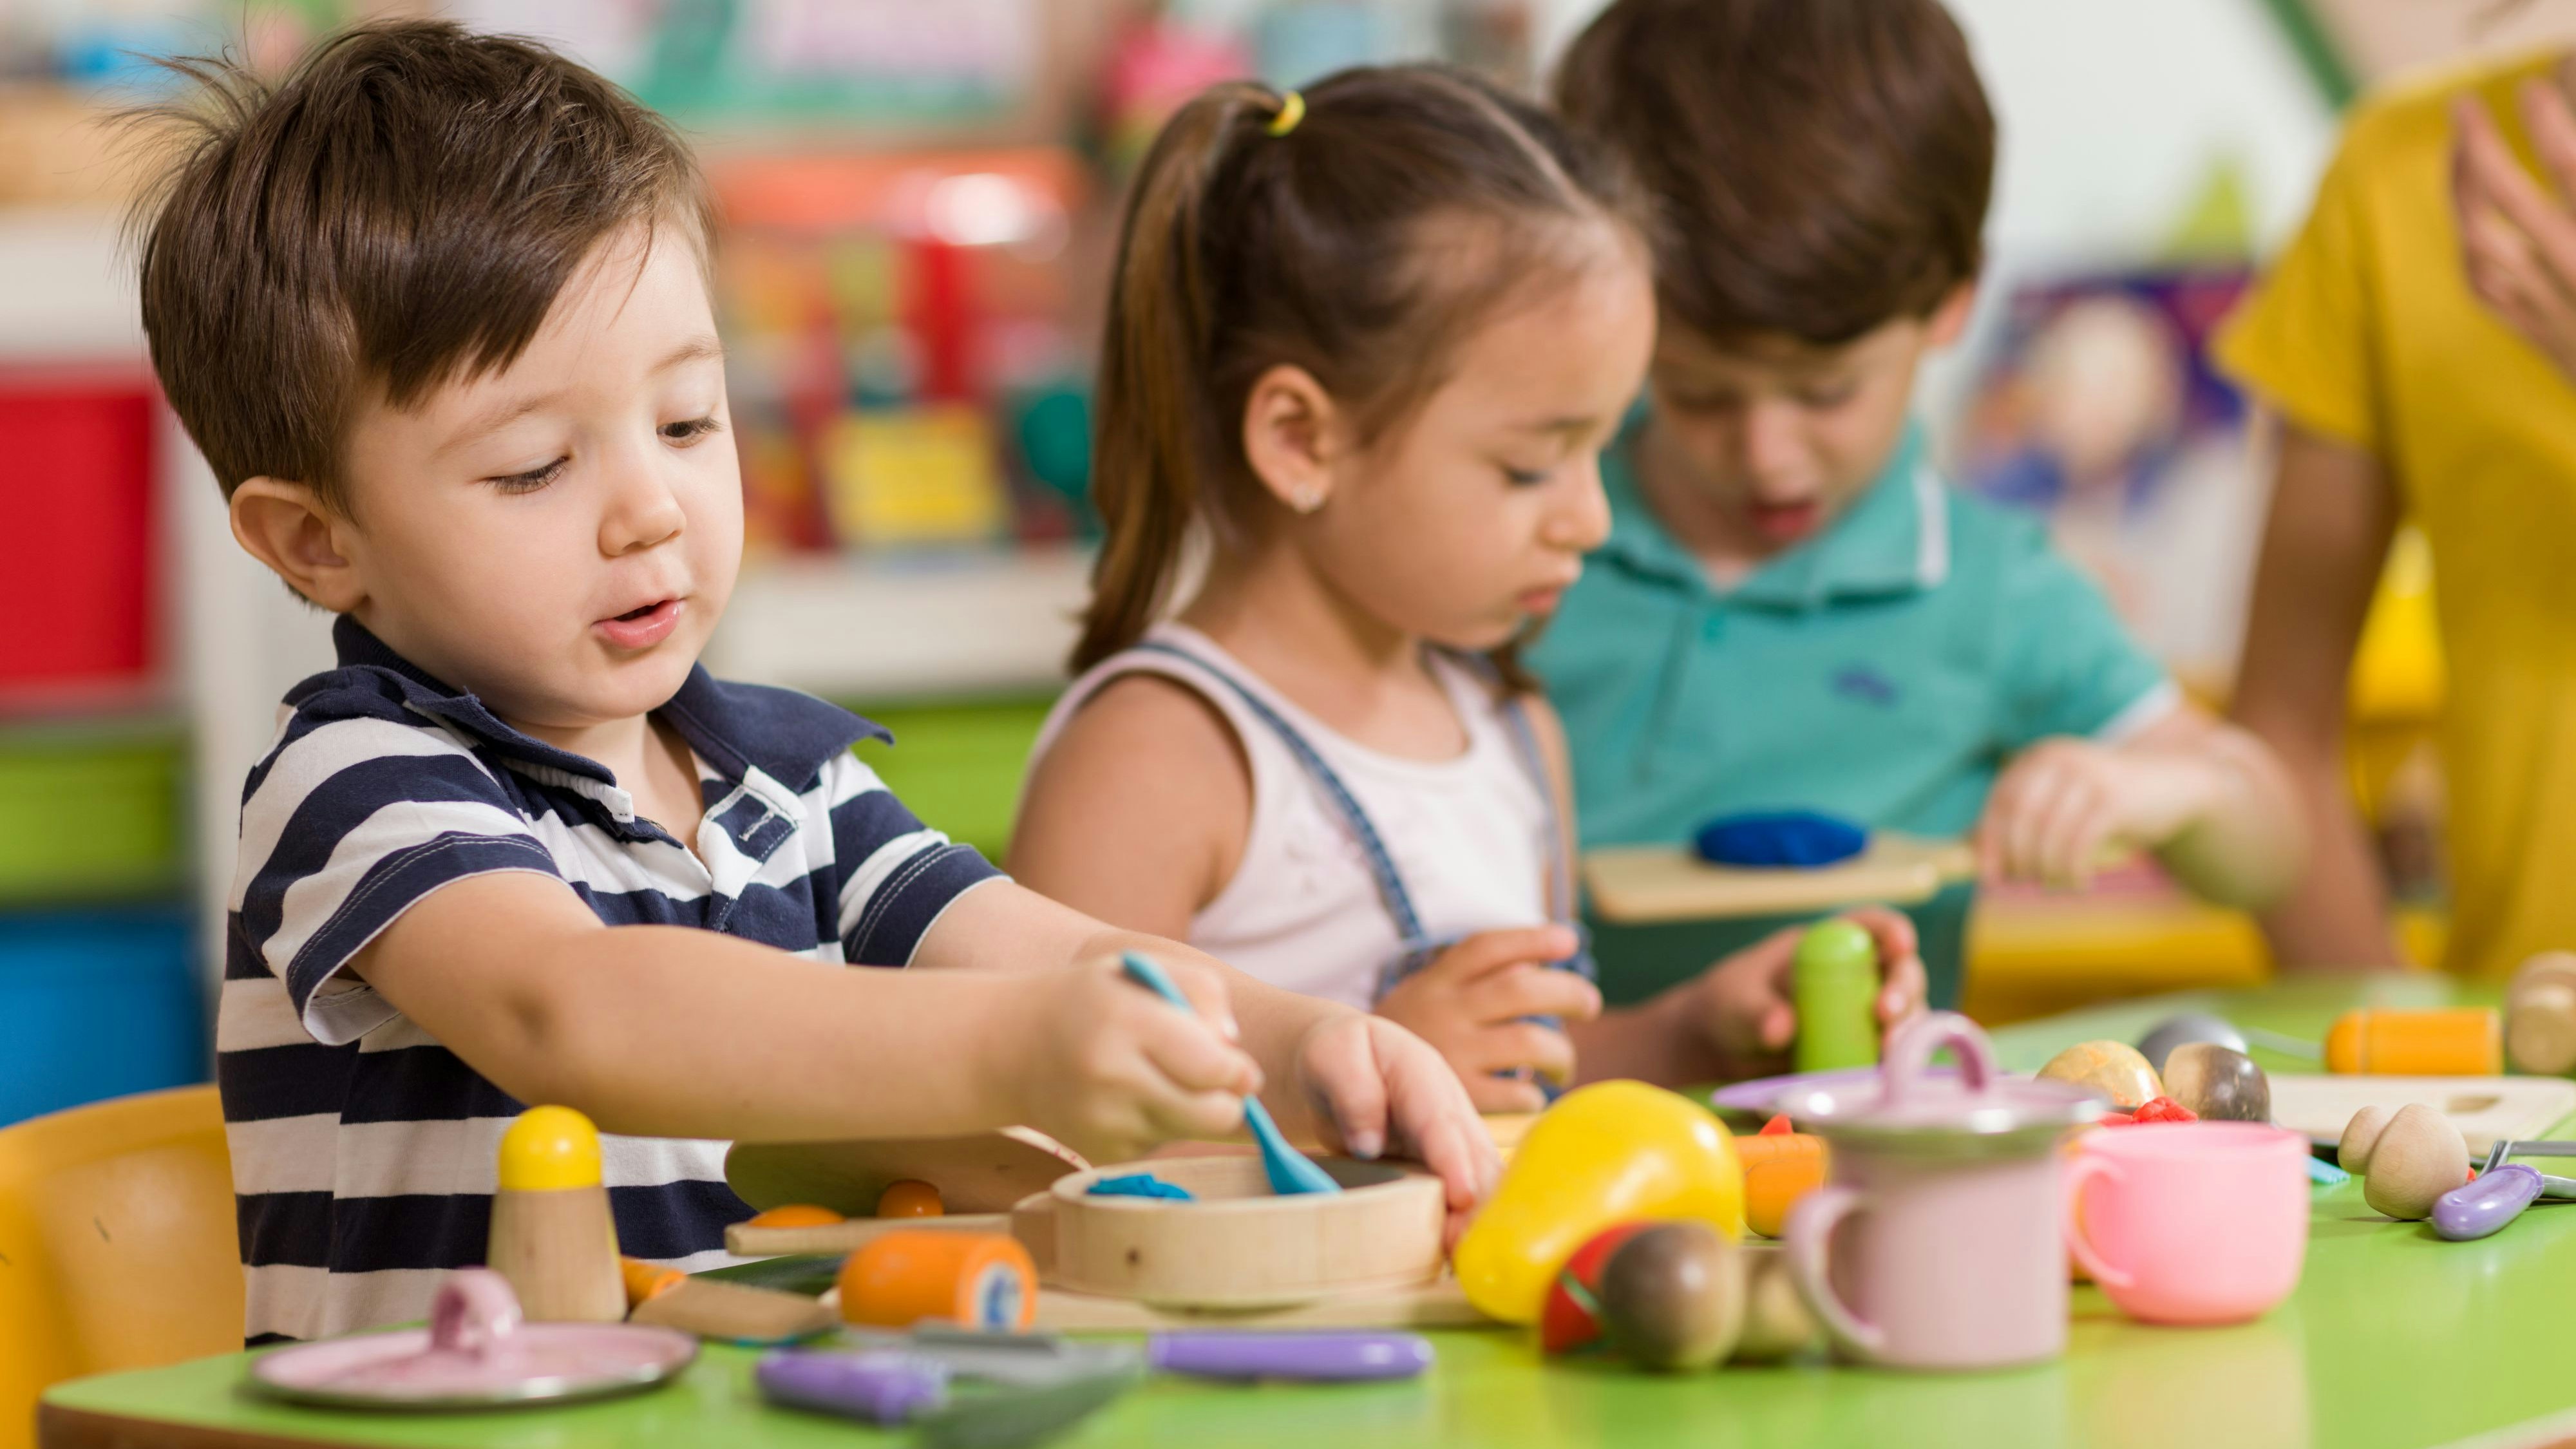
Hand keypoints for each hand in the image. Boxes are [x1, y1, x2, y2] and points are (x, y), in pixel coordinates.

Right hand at [997, 954, 1263, 1165]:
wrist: (1009, 1050)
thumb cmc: (1092, 1001)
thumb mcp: (1142, 969)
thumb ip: (1203, 992)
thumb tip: (1234, 1047)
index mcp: (1127, 1021)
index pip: (1213, 1068)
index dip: (1238, 1070)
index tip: (1238, 1064)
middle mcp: (1113, 1078)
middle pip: (1215, 1116)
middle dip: (1230, 1101)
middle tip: (1215, 1080)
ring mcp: (1105, 1123)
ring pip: (1192, 1132)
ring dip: (1193, 1111)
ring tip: (1158, 1079)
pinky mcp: (1103, 1153)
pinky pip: (1162, 1144)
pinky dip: (1161, 1124)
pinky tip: (1129, 1099)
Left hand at [1291, 1010, 1500, 1236]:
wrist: (1346, 1064)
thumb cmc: (1339, 1057)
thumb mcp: (1333, 1057)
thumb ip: (1353, 1092)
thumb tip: (1368, 1143)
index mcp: (1422, 1075)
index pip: (1440, 1121)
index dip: (1453, 1159)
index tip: (1462, 1195)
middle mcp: (1449, 1109)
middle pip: (1474, 1156)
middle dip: (1477, 1201)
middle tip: (1466, 1246)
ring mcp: (1454, 1138)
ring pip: (1479, 1179)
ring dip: (1477, 1218)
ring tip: (1465, 1259)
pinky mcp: (1448, 1164)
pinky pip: (1468, 1193)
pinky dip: (1468, 1222)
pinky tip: (1460, 1254)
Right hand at [1372, 925, 1603, 1112]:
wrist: (1348, 1083)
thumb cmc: (1410, 1035)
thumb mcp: (1428, 993)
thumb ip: (1476, 977)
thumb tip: (1541, 965)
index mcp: (1438, 981)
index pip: (1489, 948)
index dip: (1533, 939)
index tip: (1570, 941)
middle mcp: (1447, 1011)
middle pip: (1522, 990)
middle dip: (1569, 994)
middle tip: (1588, 1005)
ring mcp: (1453, 1054)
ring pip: (1530, 1041)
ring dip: (1561, 1053)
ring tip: (1561, 1064)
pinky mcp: (1458, 1098)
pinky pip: (1517, 1093)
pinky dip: (1535, 1094)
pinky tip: (1532, 1096)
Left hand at [1687, 908, 1924, 1078]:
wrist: (1722, 1053)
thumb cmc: (1731, 1006)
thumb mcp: (1733, 1002)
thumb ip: (1754, 1011)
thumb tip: (1782, 1027)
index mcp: (1829, 945)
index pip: (1871, 926)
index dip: (1892, 931)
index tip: (1901, 945)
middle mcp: (1859, 978)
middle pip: (1901, 974)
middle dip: (1903, 991)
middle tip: (1886, 1015)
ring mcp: (1866, 1019)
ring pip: (1906, 1019)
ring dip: (1906, 1034)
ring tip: (1887, 1055)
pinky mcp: (1865, 1056)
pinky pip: (1891, 1060)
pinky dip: (1894, 1069)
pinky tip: (1883, 1082)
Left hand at [1976, 737, 2208, 888]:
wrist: (2175, 784)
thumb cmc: (2107, 801)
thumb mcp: (2062, 802)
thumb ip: (2024, 820)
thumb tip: (1974, 852)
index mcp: (2039, 758)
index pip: (2001, 801)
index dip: (1989, 842)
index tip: (1988, 876)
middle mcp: (2059, 759)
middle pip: (2020, 817)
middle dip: (2017, 858)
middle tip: (2022, 883)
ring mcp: (2087, 775)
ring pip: (2049, 834)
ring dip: (2046, 869)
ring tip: (2054, 885)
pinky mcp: (2113, 798)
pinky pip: (2078, 843)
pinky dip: (2072, 870)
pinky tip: (2078, 882)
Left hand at [2452, 84, 2575, 378]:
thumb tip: (2574, 148)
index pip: (2573, 170)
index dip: (2549, 124)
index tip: (2536, 85)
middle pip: (2509, 201)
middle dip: (2477, 146)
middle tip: (2463, 102)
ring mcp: (2554, 311)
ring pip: (2481, 244)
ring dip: (2462, 193)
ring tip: (2461, 150)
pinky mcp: (2544, 339)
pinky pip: (2486, 289)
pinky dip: (2470, 247)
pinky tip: (2467, 219)